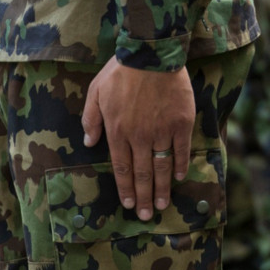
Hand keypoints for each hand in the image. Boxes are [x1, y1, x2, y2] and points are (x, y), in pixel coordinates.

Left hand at [80, 58, 195, 221]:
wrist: (151, 54)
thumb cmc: (121, 71)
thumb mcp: (95, 92)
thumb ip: (91, 119)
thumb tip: (88, 142)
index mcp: (117, 131)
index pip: (121, 168)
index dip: (125, 188)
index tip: (127, 204)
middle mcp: (139, 136)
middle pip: (141, 174)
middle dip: (142, 197)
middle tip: (145, 215)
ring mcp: (162, 131)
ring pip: (161, 167)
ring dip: (161, 188)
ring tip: (161, 204)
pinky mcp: (181, 123)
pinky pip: (181, 150)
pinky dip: (180, 165)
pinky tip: (179, 177)